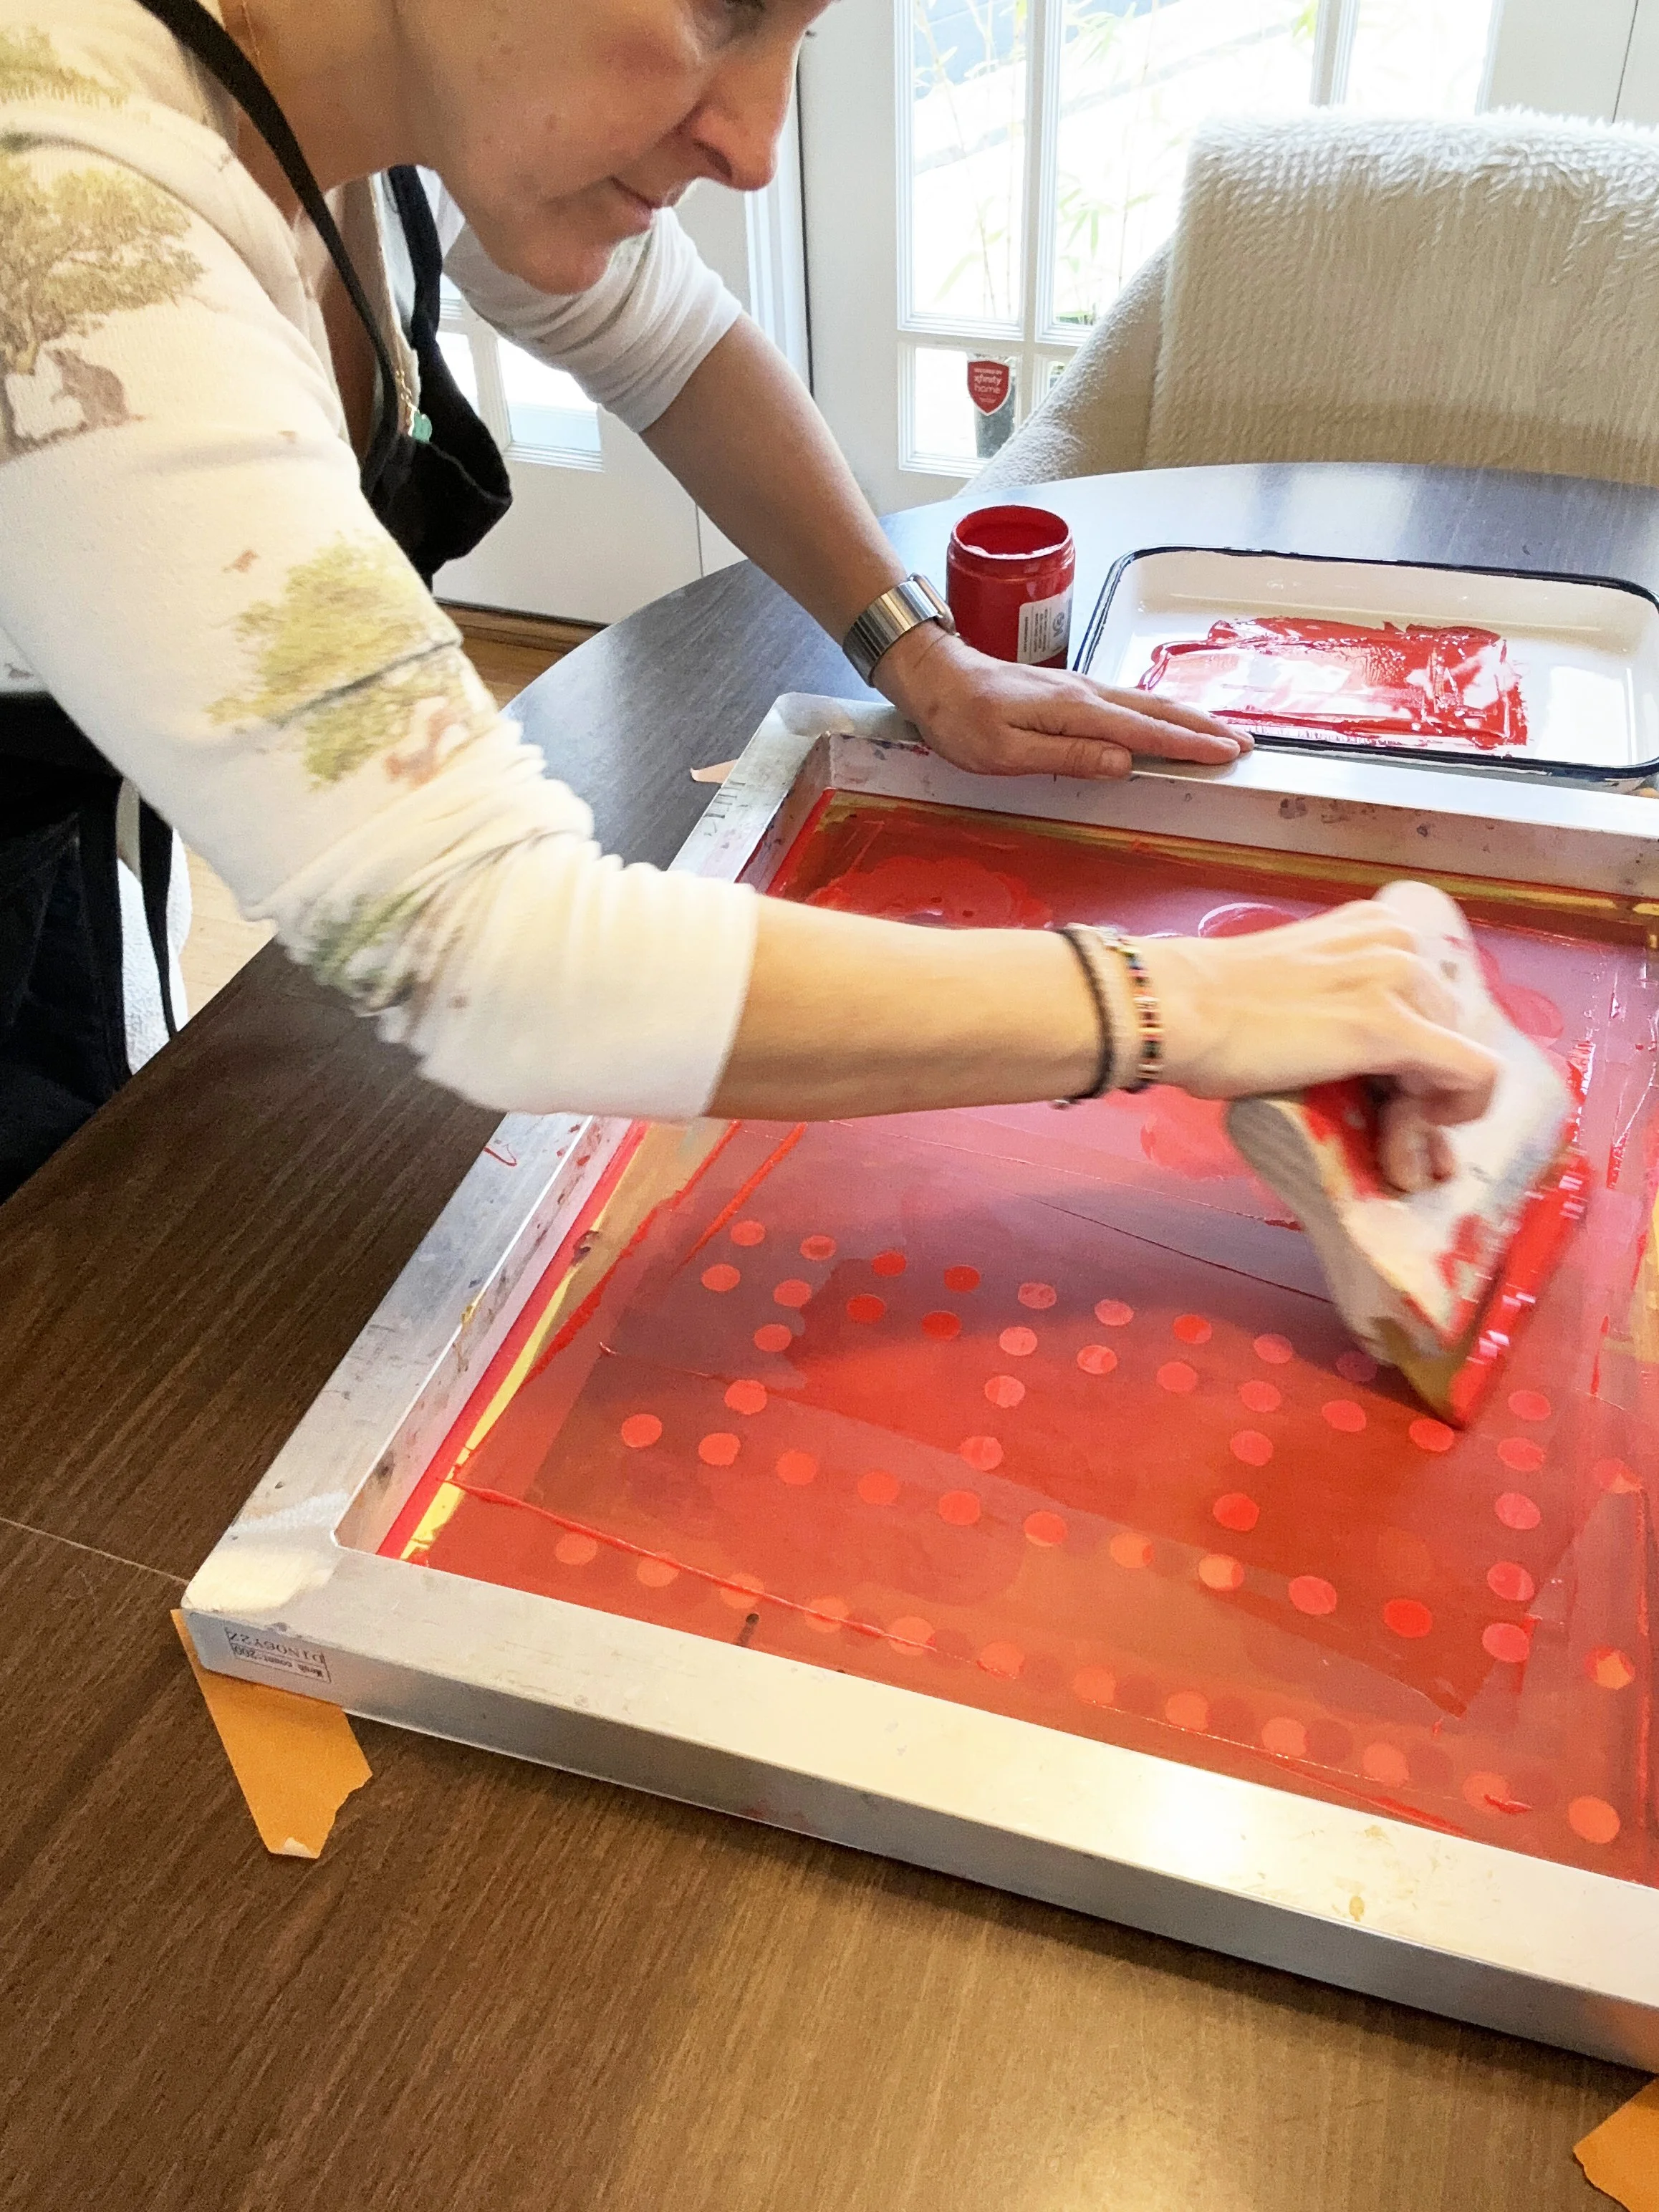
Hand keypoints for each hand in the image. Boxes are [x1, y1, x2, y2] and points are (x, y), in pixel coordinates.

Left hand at [874, 623, 1249, 778]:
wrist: (933, 675)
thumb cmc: (960, 719)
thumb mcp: (1005, 751)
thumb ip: (1067, 756)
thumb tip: (1123, 762)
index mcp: (1074, 711)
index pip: (1144, 731)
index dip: (1188, 745)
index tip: (1226, 755)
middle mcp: (1085, 693)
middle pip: (1156, 710)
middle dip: (1203, 728)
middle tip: (1244, 743)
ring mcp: (1079, 688)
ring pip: (1145, 702)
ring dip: (1186, 717)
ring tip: (1219, 731)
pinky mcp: (1069, 690)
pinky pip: (1126, 701)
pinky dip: (1157, 711)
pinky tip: (1166, 719)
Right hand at [1135, 899, 1500, 1187]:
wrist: (1178, 1009)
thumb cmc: (1213, 1008)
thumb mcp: (1301, 988)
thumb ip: (1343, 1005)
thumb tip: (1372, 1066)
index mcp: (1377, 927)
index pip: (1436, 997)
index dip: (1421, 1053)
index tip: (1387, 1091)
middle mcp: (1399, 942)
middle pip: (1452, 1028)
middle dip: (1424, 1084)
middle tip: (1378, 1125)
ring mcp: (1400, 981)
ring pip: (1460, 1056)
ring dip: (1427, 1106)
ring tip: (1376, 1134)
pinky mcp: (1393, 1028)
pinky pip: (1471, 1076)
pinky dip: (1455, 1114)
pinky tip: (1411, 1134)